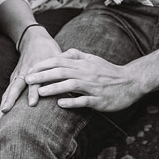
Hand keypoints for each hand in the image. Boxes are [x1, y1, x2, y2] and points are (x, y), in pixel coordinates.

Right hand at [0, 27, 60, 116]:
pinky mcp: (14, 78)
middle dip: (10, 101)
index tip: (33, 103)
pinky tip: (0, 113)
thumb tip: (74, 86)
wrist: (33, 39)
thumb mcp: (57, 57)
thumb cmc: (48, 50)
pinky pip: (8, 91)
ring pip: (9, 91)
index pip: (35, 81)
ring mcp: (18, 75)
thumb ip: (62, 71)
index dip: (34, 92)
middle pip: (15, 88)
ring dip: (4, 104)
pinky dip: (3, 101)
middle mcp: (25, 73)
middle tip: (5, 113)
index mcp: (37, 67)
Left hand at [25, 49, 143, 111]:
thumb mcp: (92, 59)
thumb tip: (60, 54)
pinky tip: (60, 104)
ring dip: (54, 88)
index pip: (60, 61)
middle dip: (43, 76)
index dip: (44, 65)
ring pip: (71, 85)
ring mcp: (93, 87)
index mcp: (84, 64)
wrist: (130, 82)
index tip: (30, 69)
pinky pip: (84, 100)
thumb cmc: (108, 71)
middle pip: (62, 72)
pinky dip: (72, 102)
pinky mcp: (99, 100)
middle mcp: (87, 73)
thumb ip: (76, 55)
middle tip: (28, 80)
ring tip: (40, 92)